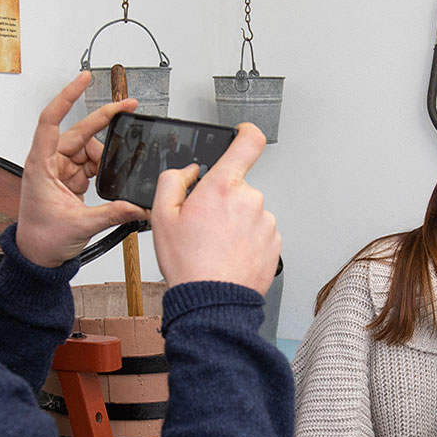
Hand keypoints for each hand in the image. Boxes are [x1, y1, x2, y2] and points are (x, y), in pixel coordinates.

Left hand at [14, 72, 148, 266]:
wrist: (36, 256)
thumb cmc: (41, 238)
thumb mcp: (80, 225)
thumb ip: (113, 213)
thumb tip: (137, 205)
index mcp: (40, 165)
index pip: (51, 121)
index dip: (67, 96)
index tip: (84, 79)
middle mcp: (48, 162)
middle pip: (78, 130)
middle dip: (103, 118)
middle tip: (129, 107)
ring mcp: (59, 169)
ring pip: (88, 147)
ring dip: (105, 155)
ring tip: (115, 171)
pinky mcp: (69, 178)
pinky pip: (91, 163)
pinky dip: (104, 167)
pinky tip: (110, 175)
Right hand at [149, 123, 279, 293]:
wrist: (212, 303)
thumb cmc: (189, 264)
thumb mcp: (161, 217)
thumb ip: (173, 181)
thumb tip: (189, 172)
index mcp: (223, 186)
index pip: (249, 142)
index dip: (245, 133)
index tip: (241, 135)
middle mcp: (250, 199)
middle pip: (238, 187)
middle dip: (223, 200)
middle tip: (204, 225)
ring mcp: (266, 222)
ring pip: (249, 212)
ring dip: (235, 222)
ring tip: (216, 246)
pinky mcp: (275, 242)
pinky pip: (259, 232)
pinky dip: (246, 240)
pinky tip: (229, 255)